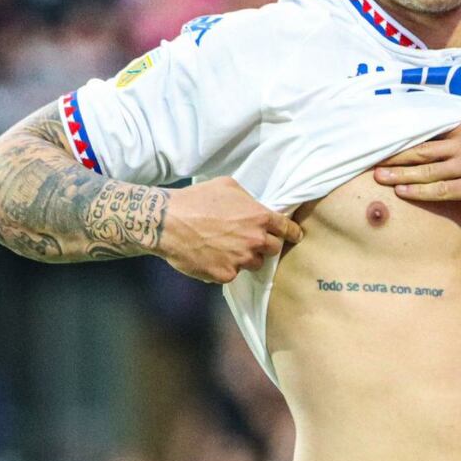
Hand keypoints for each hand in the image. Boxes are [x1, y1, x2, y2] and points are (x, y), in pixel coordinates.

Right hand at [157, 176, 301, 283]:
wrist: (165, 221)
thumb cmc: (195, 199)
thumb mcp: (227, 186)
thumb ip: (248, 199)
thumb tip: (255, 206)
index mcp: (260, 217)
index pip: (288, 229)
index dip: (292, 233)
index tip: (294, 236)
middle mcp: (255, 240)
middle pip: (274, 249)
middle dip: (265, 245)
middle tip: (250, 241)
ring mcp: (241, 259)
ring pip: (255, 264)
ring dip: (246, 258)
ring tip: (227, 249)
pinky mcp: (225, 274)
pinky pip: (233, 274)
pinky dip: (225, 268)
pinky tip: (211, 257)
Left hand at [373, 77, 460, 210]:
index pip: (433, 131)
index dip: (409, 138)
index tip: (390, 140)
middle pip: (423, 151)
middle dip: (396, 157)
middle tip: (372, 160)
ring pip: (427, 172)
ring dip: (400, 175)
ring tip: (378, 178)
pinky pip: (442, 190)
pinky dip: (420, 192)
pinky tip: (404, 193)